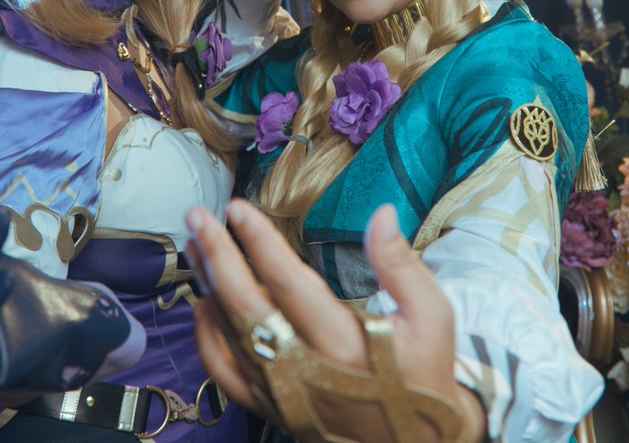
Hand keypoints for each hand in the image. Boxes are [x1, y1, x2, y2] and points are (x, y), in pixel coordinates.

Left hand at [185, 200, 484, 441]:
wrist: (417, 440)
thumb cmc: (424, 371)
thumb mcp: (432, 315)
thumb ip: (402, 264)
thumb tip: (382, 213)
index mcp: (346, 345)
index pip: (290, 284)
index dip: (260, 243)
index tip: (238, 208)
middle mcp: (308, 371)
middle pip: (247, 307)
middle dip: (217, 256)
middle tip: (198, 217)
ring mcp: (285, 393)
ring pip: (230, 336)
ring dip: (208, 286)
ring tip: (196, 244)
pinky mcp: (274, 407)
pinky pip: (225, 373)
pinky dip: (206, 337)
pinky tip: (202, 302)